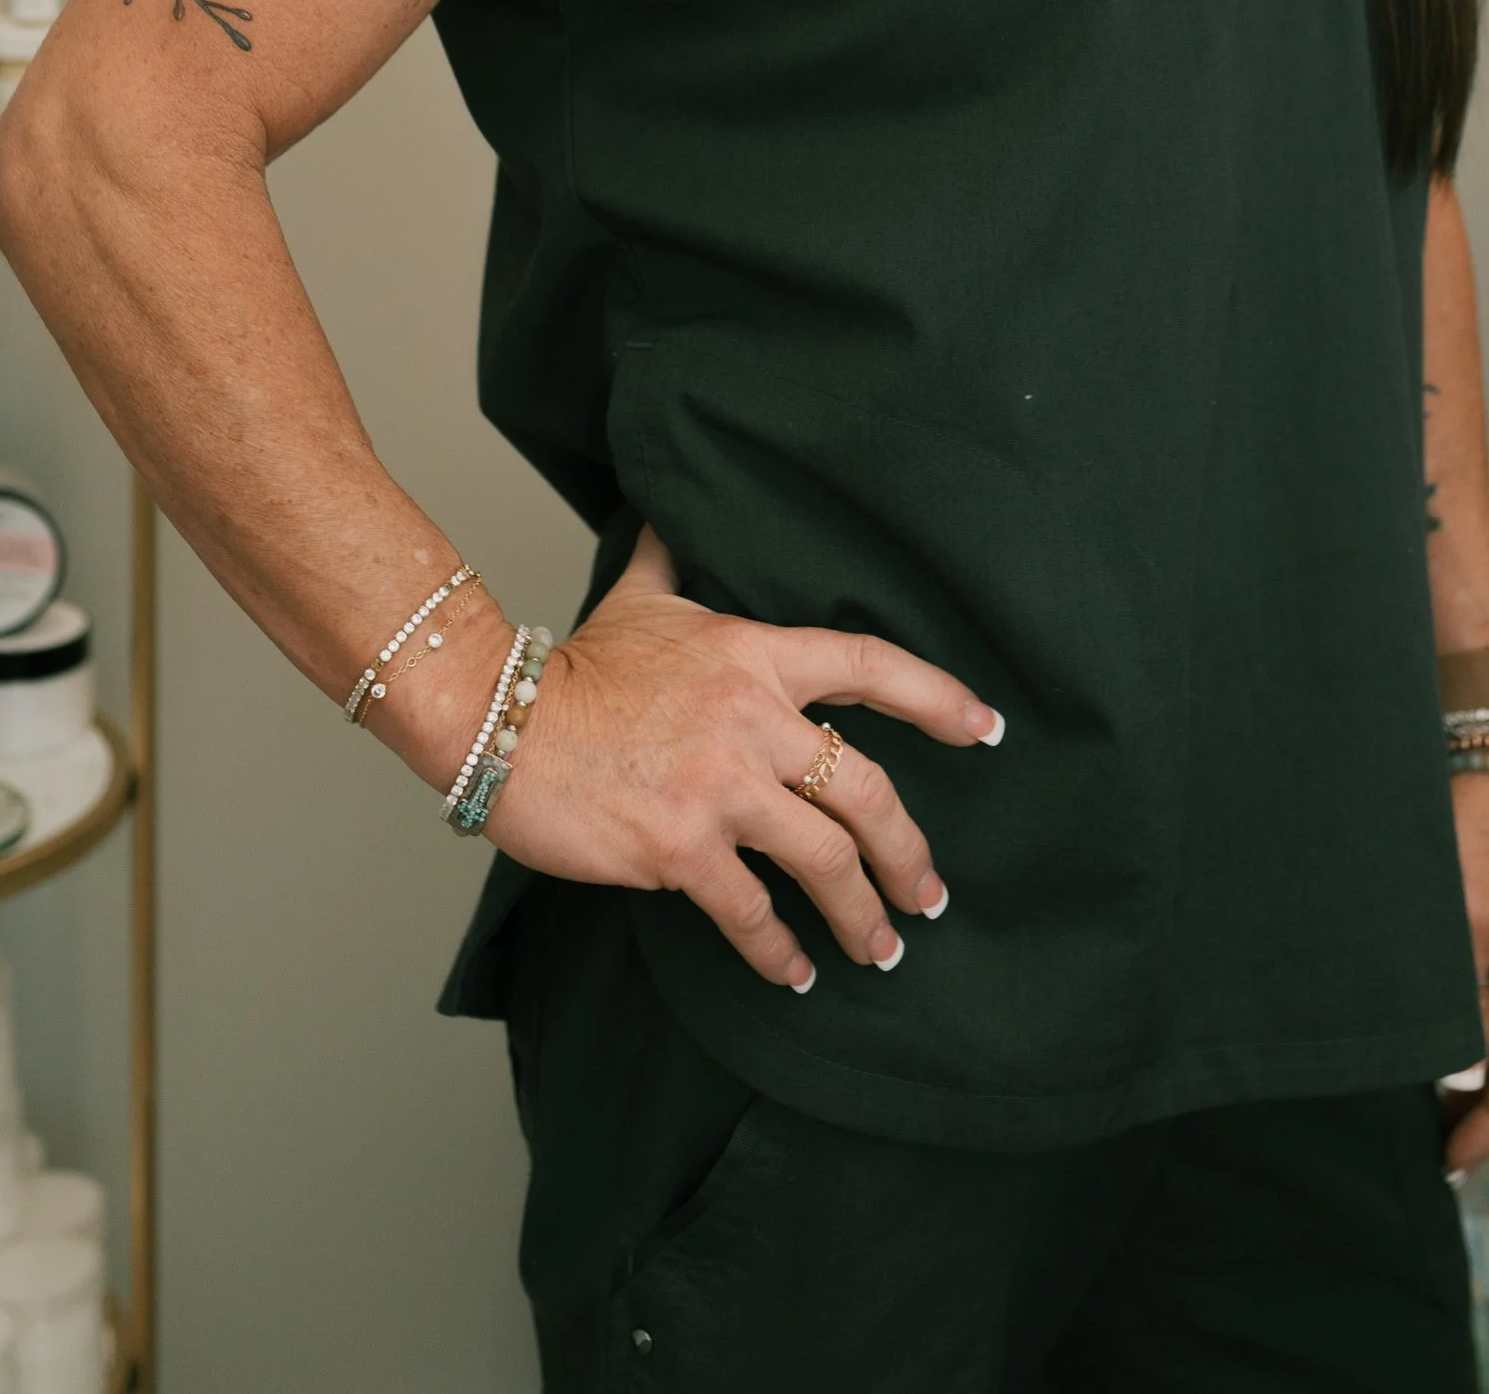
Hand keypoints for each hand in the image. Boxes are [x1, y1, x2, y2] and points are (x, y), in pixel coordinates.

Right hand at [490, 526, 1002, 991]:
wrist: (501, 718)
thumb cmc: (574, 666)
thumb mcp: (639, 600)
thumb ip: (672, 564)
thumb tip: (673, 514)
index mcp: (756, 655)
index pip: (871, 668)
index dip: (939, 698)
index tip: (987, 730)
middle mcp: (754, 720)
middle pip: (869, 792)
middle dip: (910, 855)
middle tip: (930, 895)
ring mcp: (721, 788)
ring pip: (826, 861)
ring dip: (862, 917)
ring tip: (880, 950)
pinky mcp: (681, 849)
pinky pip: (752, 913)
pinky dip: (780, 952)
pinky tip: (795, 973)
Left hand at [1444, 771, 1488, 1169]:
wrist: (1475, 752)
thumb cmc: (1473, 820)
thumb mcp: (1462, 920)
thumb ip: (1464, 1000)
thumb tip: (1457, 1070)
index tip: (1454, 1155)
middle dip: (1488, 1106)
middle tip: (1437, 1142)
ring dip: (1479, 1070)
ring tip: (1431, 1105)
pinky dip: (1477, 1029)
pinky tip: (1441, 1043)